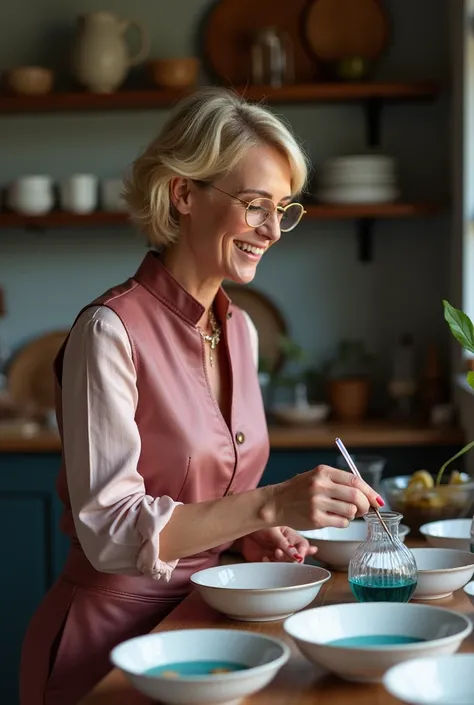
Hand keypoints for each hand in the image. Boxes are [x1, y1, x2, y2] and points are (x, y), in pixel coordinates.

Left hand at [237, 526, 316, 562]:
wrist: (242, 530)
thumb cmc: (259, 525)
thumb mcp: (273, 532)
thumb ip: (285, 544)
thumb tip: (298, 556)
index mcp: (290, 536)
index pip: (303, 546)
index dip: (303, 552)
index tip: (298, 556)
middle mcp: (285, 546)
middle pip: (296, 558)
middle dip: (290, 558)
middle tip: (280, 552)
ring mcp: (277, 554)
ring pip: (285, 564)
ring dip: (280, 561)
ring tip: (275, 553)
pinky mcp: (267, 561)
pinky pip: (272, 568)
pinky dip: (269, 564)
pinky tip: (265, 558)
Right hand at [261, 465, 383, 530]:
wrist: (276, 503)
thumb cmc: (299, 490)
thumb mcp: (317, 477)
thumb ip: (339, 482)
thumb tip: (369, 495)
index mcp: (323, 472)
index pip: (354, 480)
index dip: (370, 491)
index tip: (377, 500)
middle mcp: (320, 485)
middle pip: (356, 496)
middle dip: (365, 505)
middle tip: (364, 509)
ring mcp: (317, 503)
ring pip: (351, 511)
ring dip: (352, 515)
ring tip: (342, 512)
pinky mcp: (315, 519)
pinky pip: (341, 523)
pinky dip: (342, 522)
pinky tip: (332, 518)